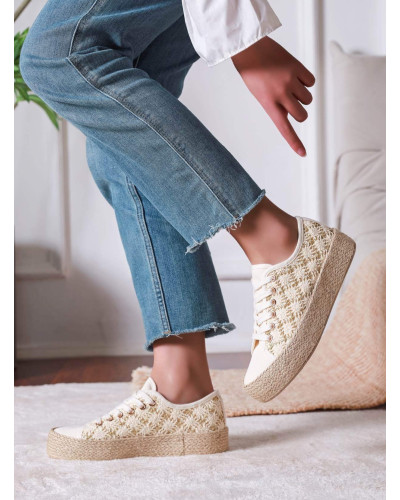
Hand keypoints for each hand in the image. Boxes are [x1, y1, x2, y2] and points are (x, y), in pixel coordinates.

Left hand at [231, 36, 314, 156]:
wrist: (249, 48)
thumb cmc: (253, 74)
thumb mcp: (261, 95)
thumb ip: (276, 106)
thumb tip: (293, 112)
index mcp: (269, 104)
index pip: (284, 128)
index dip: (294, 142)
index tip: (303, 153)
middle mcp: (281, 94)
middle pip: (302, 115)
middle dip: (299, 111)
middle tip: (290, 101)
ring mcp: (290, 81)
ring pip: (308, 98)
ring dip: (302, 94)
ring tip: (289, 84)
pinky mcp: (297, 67)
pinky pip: (311, 81)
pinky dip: (306, 80)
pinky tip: (294, 74)